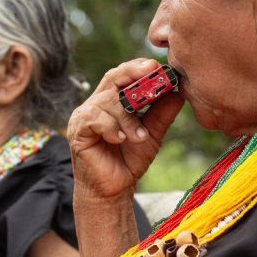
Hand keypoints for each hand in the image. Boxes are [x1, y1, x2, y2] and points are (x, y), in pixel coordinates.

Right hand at [67, 58, 183, 198]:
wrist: (114, 189)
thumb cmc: (129, 161)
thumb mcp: (151, 134)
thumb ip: (161, 114)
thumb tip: (178, 93)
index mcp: (111, 101)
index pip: (122, 75)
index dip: (137, 67)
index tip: (157, 66)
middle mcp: (96, 104)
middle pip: (112, 79)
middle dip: (133, 75)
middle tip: (151, 74)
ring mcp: (84, 116)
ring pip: (107, 102)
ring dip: (128, 119)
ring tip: (139, 138)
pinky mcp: (77, 132)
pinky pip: (95, 119)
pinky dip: (112, 128)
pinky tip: (121, 140)